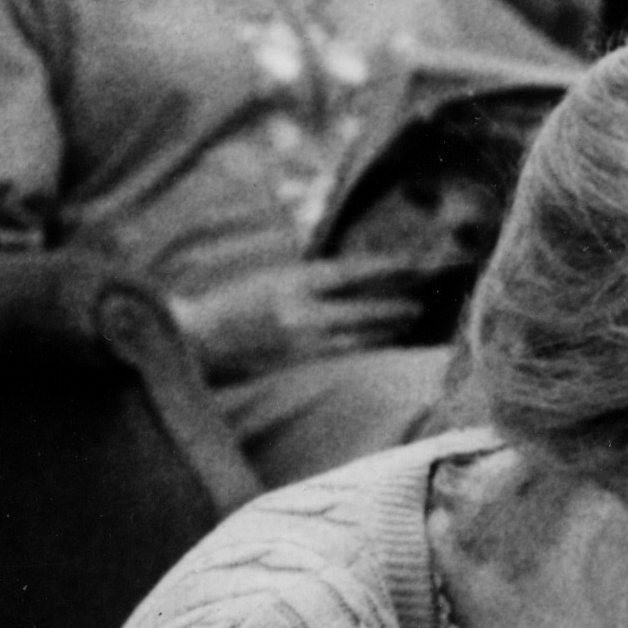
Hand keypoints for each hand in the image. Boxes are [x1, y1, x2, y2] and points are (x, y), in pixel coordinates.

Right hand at [172, 257, 436, 374]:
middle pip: (366, 308)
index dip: (390, 267)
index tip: (418, 263)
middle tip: (429, 294)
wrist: (198, 340)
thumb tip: (358, 274)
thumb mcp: (273, 277)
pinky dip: (371, 344)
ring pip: (362, 336)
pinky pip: (347, 354)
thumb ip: (312, 279)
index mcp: (294, 282)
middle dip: (401, 301)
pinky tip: (388, 339)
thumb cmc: (234, 302)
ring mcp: (303, 342)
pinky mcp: (301, 364)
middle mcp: (302, 313)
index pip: (354, 272)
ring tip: (416, 317)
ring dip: (392, 326)